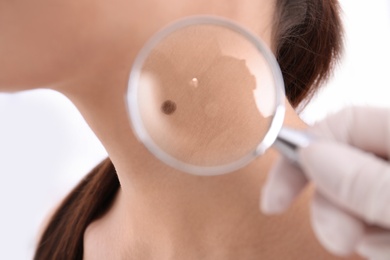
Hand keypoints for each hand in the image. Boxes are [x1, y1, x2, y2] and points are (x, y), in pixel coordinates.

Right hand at [261, 106, 389, 258]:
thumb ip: (364, 180)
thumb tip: (310, 154)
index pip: (344, 123)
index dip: (303, 154)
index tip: (276, 199)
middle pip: (345, 163)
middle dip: (331, 204)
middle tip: (338, 240)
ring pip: (357, 198)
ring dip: (358, 230)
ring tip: (387, 251)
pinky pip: (374, 223)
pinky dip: (375, 241)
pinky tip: (389, 251)